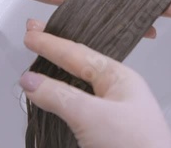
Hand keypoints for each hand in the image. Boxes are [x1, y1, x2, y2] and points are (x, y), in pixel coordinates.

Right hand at [20, 19, 170, 147]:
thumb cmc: (139, 146)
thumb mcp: (93, 116)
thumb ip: (60, 96)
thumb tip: (32, 81)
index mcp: (119, 78)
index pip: (79, 53)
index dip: (52, 43)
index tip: (31, 35)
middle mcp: (115, 92)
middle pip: (79, 64)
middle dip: (54, 51)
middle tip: (33, 37)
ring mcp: (109, 112)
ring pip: (77, 87)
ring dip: (55, 76)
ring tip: (38, 65)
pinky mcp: (103, 132)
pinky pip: (77, 107)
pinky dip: (60, 100)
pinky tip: (51, 98)